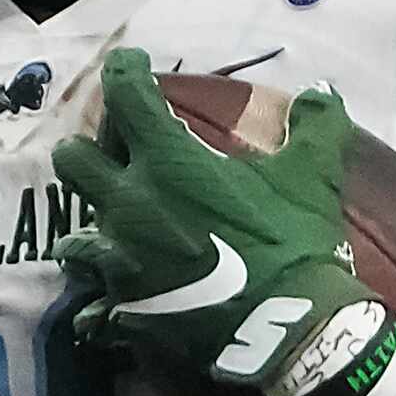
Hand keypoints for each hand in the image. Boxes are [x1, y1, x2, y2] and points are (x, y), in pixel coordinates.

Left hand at [50, 50, 395, 395]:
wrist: (288, 329)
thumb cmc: (293, 241)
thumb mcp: (313, 176)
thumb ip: (315, 127)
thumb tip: (322, 91)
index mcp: (167, 161)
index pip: (125, 95)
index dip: (124, 72)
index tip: (131, 66)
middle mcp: (128, 204)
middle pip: (73, 161)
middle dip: (88, 153)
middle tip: (116, 160)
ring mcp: (119, 261)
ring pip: (73, 240)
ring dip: (92, 233)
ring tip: (114, 238)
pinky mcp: (123, 311)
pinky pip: (93, 310)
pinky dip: (103, 308)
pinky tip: (115, 308)